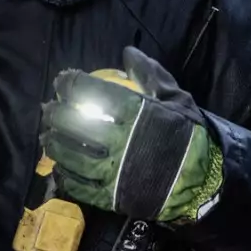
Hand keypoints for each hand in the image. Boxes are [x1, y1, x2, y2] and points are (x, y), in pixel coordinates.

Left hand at [40, 46, 222, 224]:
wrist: (204, 181)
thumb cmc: (188, 136)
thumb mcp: (176, 99)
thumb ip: (149, 75)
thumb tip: (127, 53)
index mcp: (136, 114)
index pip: (92, 93)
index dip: (70, 84)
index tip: (62, 82)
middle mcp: (120, 142)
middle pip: (74, 125)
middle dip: (55, 114)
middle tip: (49, 110)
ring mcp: (114, 172)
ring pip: (71, 156)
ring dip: (54, 144)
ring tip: (47, 137)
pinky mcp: (112, 197)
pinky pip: (80, 187)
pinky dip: (65, 176)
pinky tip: (59, 168)